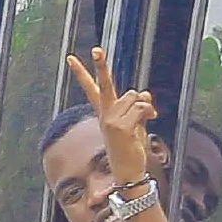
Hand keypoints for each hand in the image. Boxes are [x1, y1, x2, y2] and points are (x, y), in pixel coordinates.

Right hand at [64, 46, 154, 186]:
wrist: (128, 173)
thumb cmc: (130, 150)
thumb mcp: (136, 126)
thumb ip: (139, 108)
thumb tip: (146, 92)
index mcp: (105, 113)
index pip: (91, 89)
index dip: (81, 73)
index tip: (70, 58)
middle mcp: (105, 114)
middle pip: (104, 84)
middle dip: (100, 66)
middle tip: (96, 49)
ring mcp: (111, 120)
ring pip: (134, 96)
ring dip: (144, 106)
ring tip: (146, 120)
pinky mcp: (121, 127)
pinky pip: (141, 107)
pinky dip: (149, 112)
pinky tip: (150, 121)